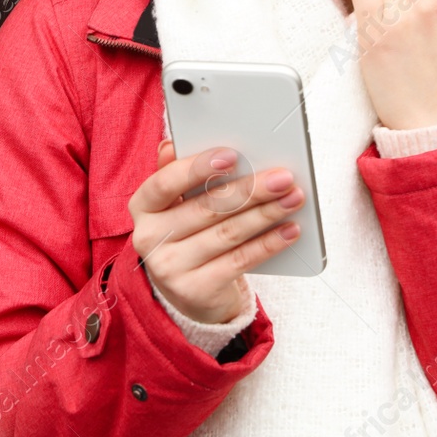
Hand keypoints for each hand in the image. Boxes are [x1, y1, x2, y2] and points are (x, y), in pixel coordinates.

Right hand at [128, 138, 304, 323]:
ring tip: (293, 198)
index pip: (165, 183)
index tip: (232, 155)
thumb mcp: (176, 205)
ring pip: (227, 233)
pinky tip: (289, 229)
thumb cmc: (187, 234)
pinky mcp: (196, 290)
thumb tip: (172, 143)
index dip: (197, 168)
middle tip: (282, 177)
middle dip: (250, 190)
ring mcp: (171, 268)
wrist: (188, 293)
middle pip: (206, 208)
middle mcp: (150, 238)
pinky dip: (268, 243)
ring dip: (266, 213)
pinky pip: (239, 261)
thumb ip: (177, 174)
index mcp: (142, 207)